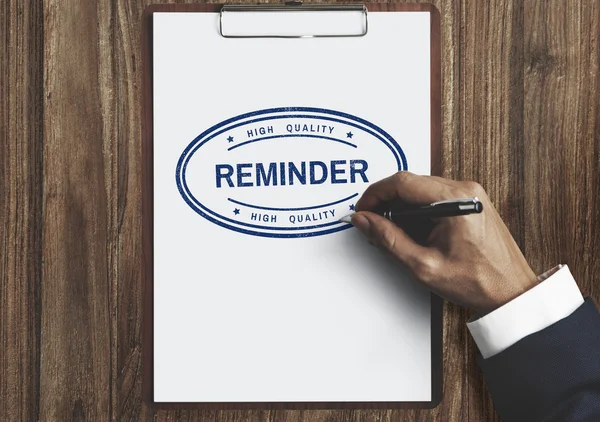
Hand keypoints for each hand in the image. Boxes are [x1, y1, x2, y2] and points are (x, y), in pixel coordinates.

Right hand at [351, 171, 538, 313]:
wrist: (511, 293)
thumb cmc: (478, 283)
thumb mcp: (423, 266)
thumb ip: (388, 239)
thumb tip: (364, 221)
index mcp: (456, 200)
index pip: (402, 182)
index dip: (375, 195)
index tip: (363, 211)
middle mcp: (465, 190)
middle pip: (411, 183)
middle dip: (387, 203)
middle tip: (374, 226)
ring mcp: (471, 195)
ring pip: (421, 190)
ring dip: (402, 209)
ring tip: (394, 235)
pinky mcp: (471, 203)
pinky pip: (434, 197)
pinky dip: (418, 212)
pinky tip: (414, 233)